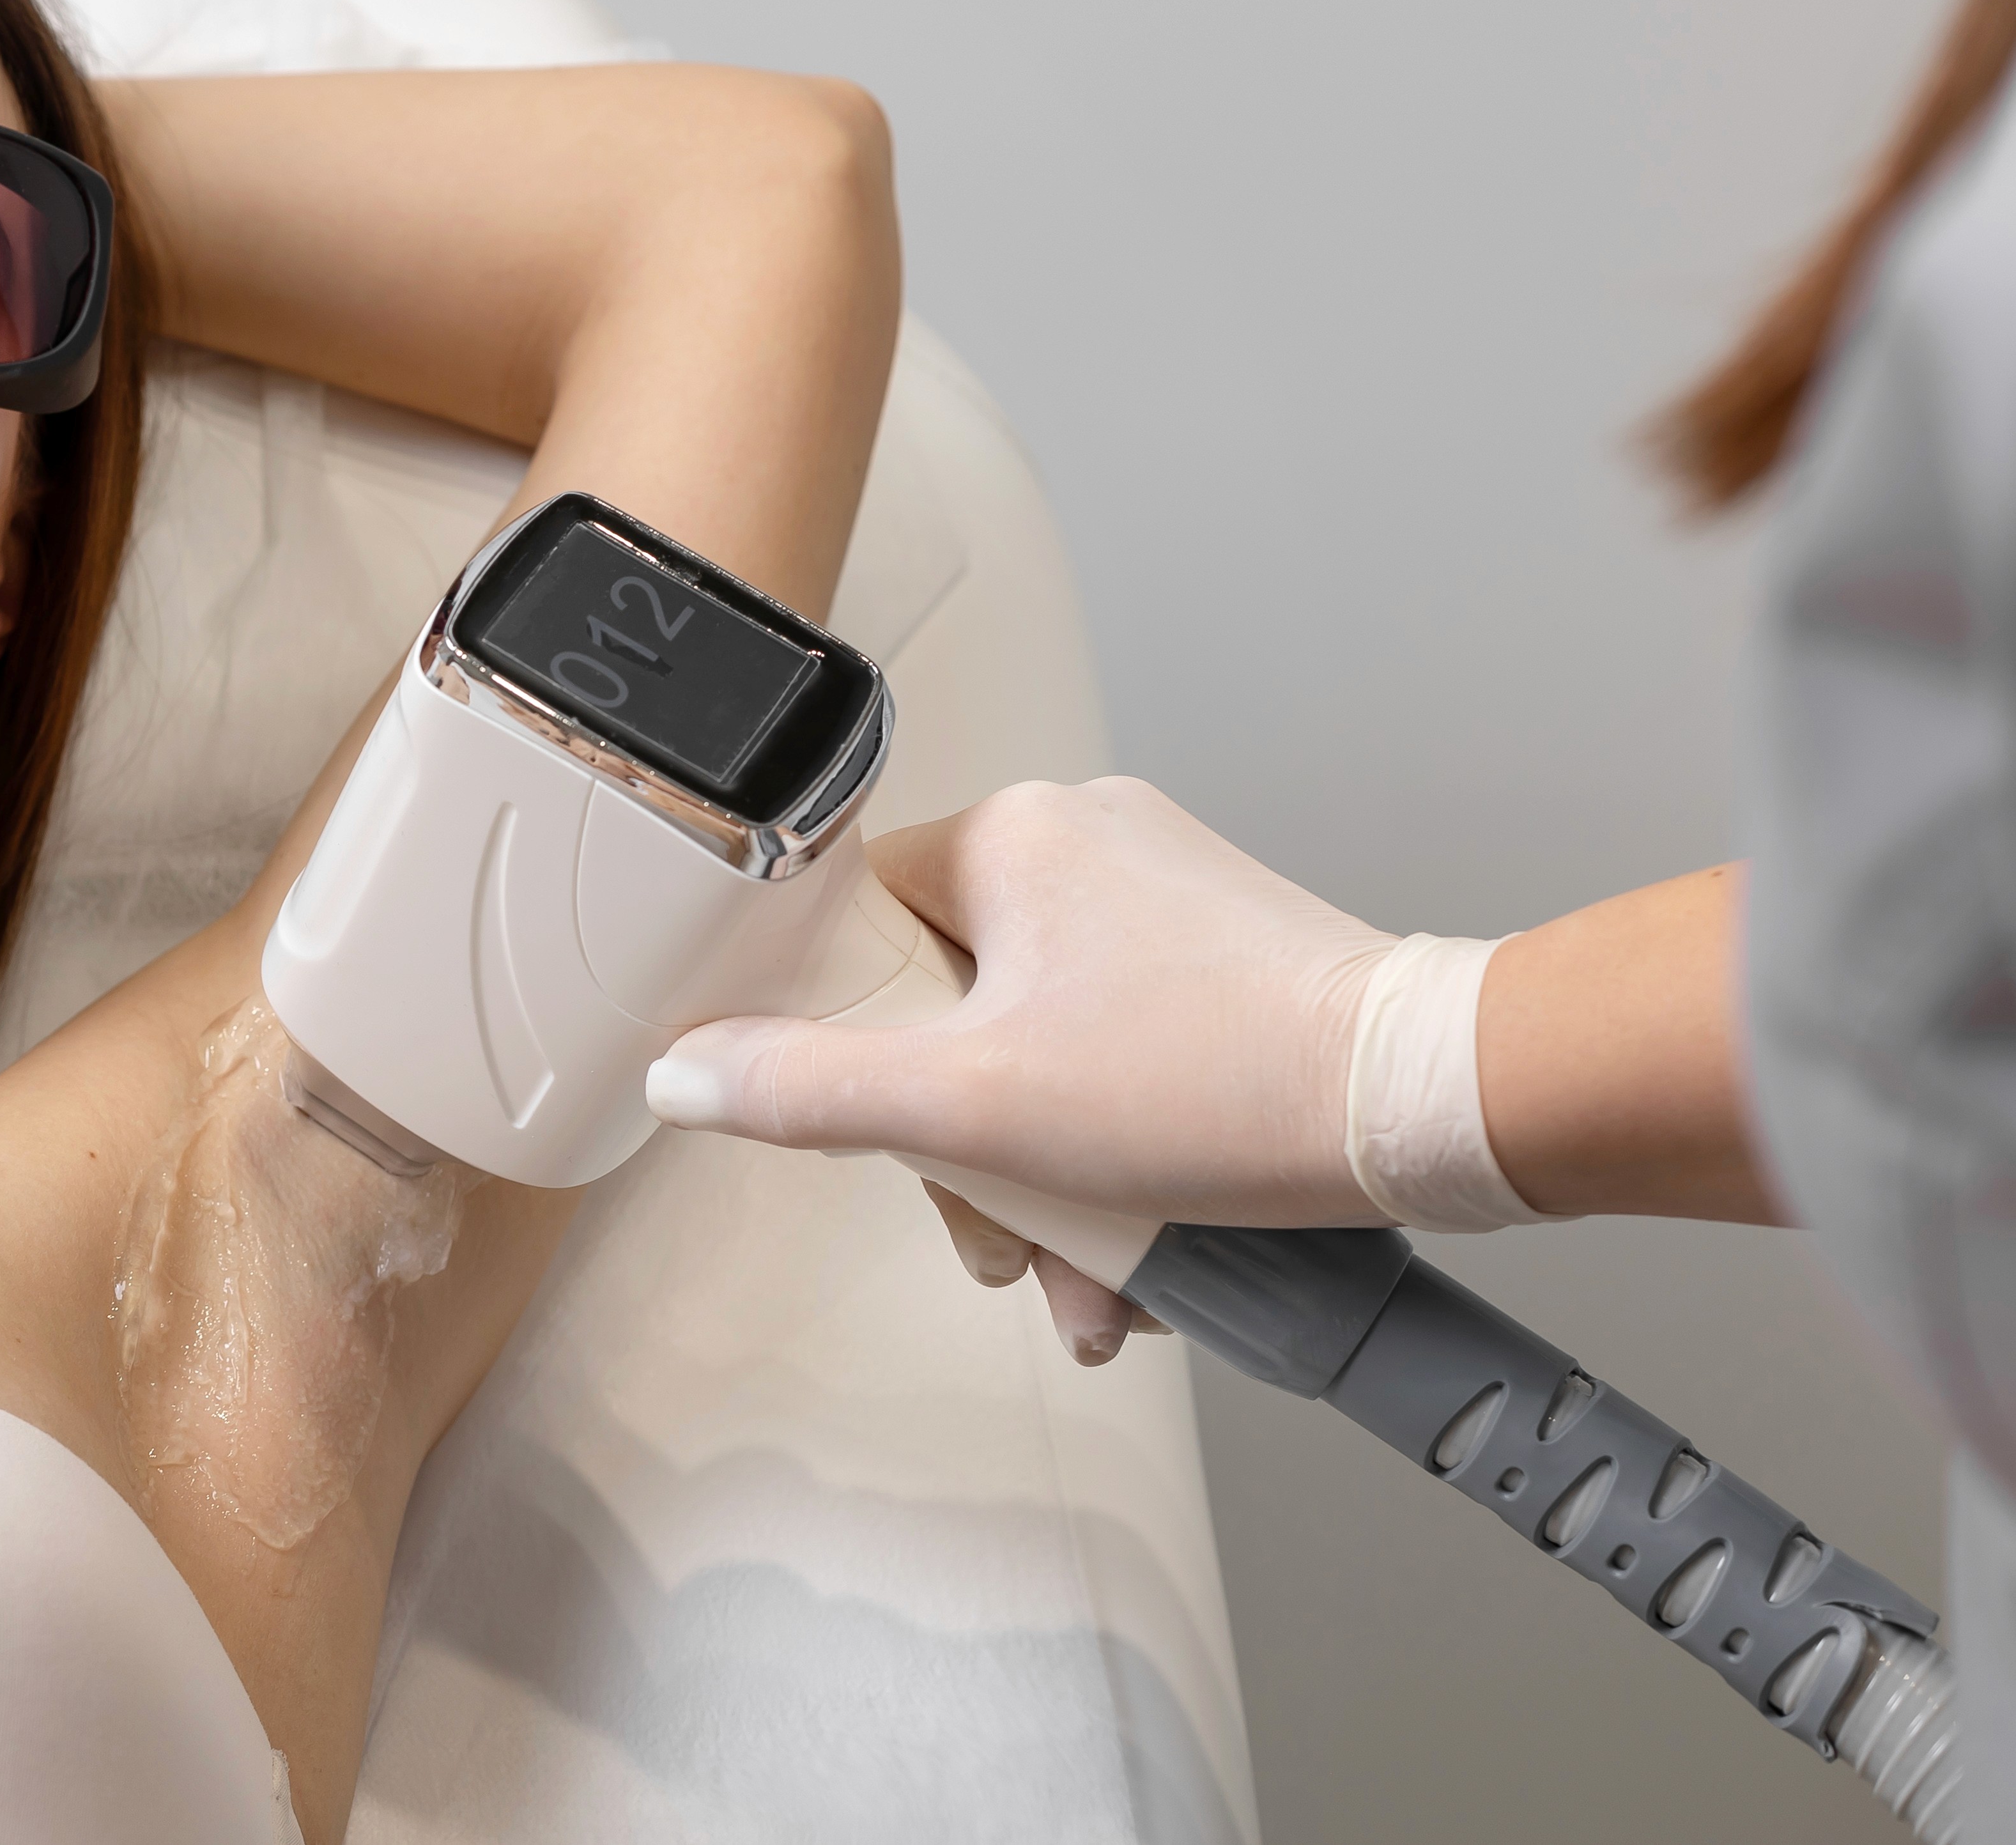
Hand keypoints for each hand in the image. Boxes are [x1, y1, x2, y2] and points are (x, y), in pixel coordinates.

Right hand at [647, 777, 1399, 1351]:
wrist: (1436, 1104)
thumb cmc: (1227, 1082)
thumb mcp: (974, 1110)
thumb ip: (809, 1094)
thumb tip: (681, 1074)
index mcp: (1010, 838)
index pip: (855, 931)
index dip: (846, 1053)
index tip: (888, 1137)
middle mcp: (1084, 845)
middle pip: (949, 1014)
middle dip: (972, 1162)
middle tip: (1006, 1248)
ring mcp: (1164, 903)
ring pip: (1038, 1054)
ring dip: (1048, 1185)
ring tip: (1094, 1280)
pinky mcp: (1227, 966)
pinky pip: (1121, 1063)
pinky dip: (1119, 1161)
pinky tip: (1146, 1253)